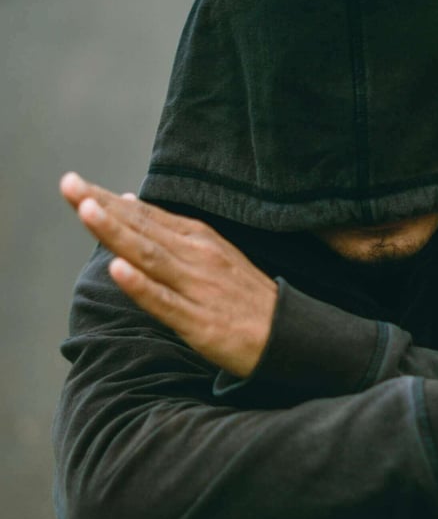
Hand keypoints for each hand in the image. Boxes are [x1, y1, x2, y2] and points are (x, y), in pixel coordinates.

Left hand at [60, 173, 277, 376]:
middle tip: (68, 184)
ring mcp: (197, 288)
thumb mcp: (211, 253)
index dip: (107, 200)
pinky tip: (118, 270)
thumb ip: (167, 231)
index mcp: (197, 238)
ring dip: (118, 234)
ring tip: (87, 212)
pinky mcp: (200, 322)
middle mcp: (196, 256)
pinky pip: (165, 302)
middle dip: (102, 207)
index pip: (144, 215)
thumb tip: (125, 200)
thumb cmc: (243, 296)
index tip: (74, 183)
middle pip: (141, 229)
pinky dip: (141, 285)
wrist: (288, 334)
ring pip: (150, 256)